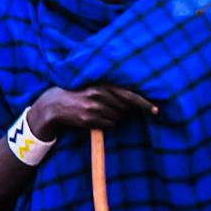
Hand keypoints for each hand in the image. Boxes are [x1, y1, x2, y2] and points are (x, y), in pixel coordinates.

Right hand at [28, 84, 158, 139]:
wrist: (55, 104)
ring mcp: (94, 108)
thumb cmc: (78, 94)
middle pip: (124, 109)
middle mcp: (99, 95)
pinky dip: (106, 124)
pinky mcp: (89, 119)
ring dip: (113, 118)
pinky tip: (94, 119)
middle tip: (109, 108)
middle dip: (122, 111)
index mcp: (102, 85)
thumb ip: (112, 91)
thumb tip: (132, 102)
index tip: (156, 110)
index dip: (144, 103)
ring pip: (117, 118)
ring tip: (99, 112)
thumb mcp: (94, 87)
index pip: (129, 95)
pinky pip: (108, 125)